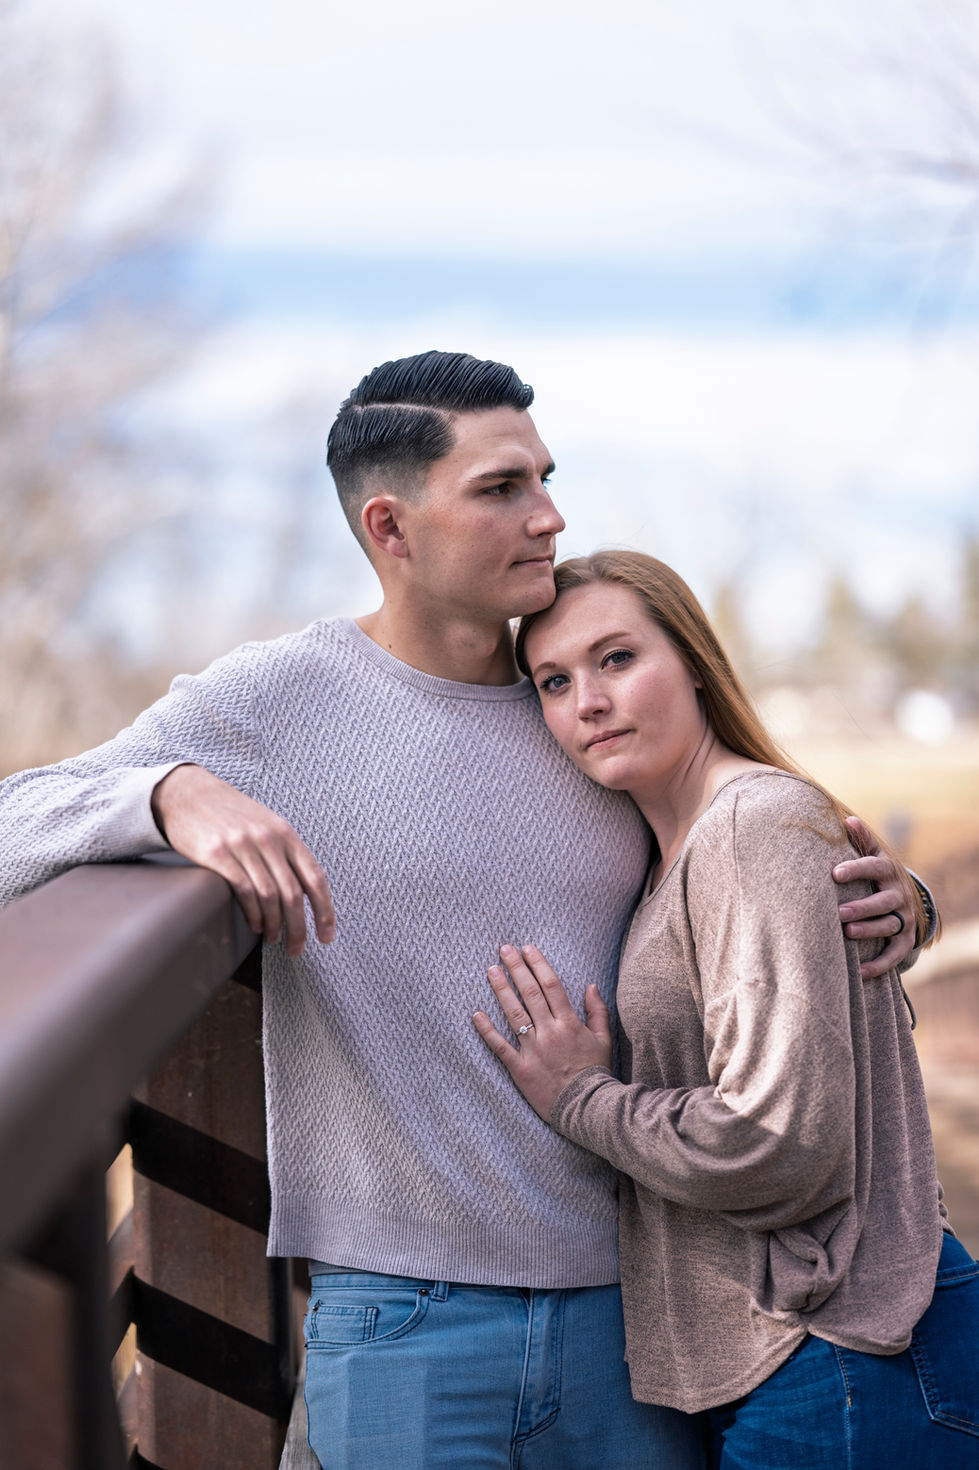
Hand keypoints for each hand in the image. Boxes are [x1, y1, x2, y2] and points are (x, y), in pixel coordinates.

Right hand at [151, 764, 335, 956]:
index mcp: (286, 833)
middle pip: (294, 894)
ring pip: (270, 896)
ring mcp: (244, 845)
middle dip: (299, 928)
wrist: (187, 794)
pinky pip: (244, 891)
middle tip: (296, 949)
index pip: (315, 877)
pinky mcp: (218, 854)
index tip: (326, 935)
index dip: (325, 910)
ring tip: (273, 939)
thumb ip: (284, 852)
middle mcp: (269, 839)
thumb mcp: (265, 825)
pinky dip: (253, 914)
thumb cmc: (229, 814)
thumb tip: (303, 892)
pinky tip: (254, 925)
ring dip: (275, 925)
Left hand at [472, 944, 611, 1119]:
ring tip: (491, 971)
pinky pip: (500, 1047)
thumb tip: (591, 985)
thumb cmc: (596, 1073)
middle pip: (530, 993)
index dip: (538, 965)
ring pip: (514, 1014)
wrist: (588, 1108)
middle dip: (516, 969)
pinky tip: (476, 1014)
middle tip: (504, 950)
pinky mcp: (520, 1069)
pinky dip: (487, 1030)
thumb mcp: (604, 1040)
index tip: (527, 949)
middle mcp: (550, 1032)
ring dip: (501, 990)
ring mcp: (533, 1050)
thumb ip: (597, 1011)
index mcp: (569, 1023)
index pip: (551, 985)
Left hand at [833, 815, 914, 978]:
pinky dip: (880, 964)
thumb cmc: (877, 872)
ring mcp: (905, 917)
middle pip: (883, 901)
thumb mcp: (872, 853)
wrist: (907, 896)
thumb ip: (860, 839)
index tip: (835, 873)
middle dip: (862, 907)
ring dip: (869, 930)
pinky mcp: (906, 939)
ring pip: (890, 926)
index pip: (874, 866)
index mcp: (888, 870)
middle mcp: (899, 894)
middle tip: (839, 912)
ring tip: (848, 933)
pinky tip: (861, 971)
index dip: (856, 869)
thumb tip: (847, 820)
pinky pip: (895, 954)